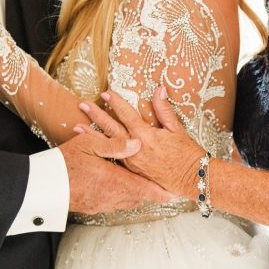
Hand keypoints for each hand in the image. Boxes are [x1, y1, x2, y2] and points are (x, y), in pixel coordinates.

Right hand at [58, 131, 170, 214]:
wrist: (42, 186)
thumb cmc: (64, 162)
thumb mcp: (88, 145)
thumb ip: (114, 145)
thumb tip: (136, 143)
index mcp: (114, 181)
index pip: (145, 189)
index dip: (160, 191)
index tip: (172, 193)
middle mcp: (112, 196)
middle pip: (139, 198)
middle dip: (152, 194)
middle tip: (163, 192)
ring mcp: (102, 204)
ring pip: (128, 203)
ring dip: (138, 197)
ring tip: (146, 191)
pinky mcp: (93, 208)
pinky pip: (115, 205)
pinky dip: (124, 200)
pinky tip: (122, 193)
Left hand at [75, 88, 203, 198]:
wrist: (191, 179)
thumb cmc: (187, 155)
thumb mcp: (177, 129)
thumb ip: (164, 110)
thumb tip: (159, 90)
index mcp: (146, 136)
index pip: (127, 115)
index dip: (116, 103)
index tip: (106, 93)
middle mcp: (135, 149)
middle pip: (112, 128)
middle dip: (97, 116)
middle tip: (83, 105)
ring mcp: (132, 162)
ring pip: (108, 146)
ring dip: (92, 135)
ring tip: (77, 127)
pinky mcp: (132, 173)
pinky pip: (113, 159)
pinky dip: (102, 153)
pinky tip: (92, 149)